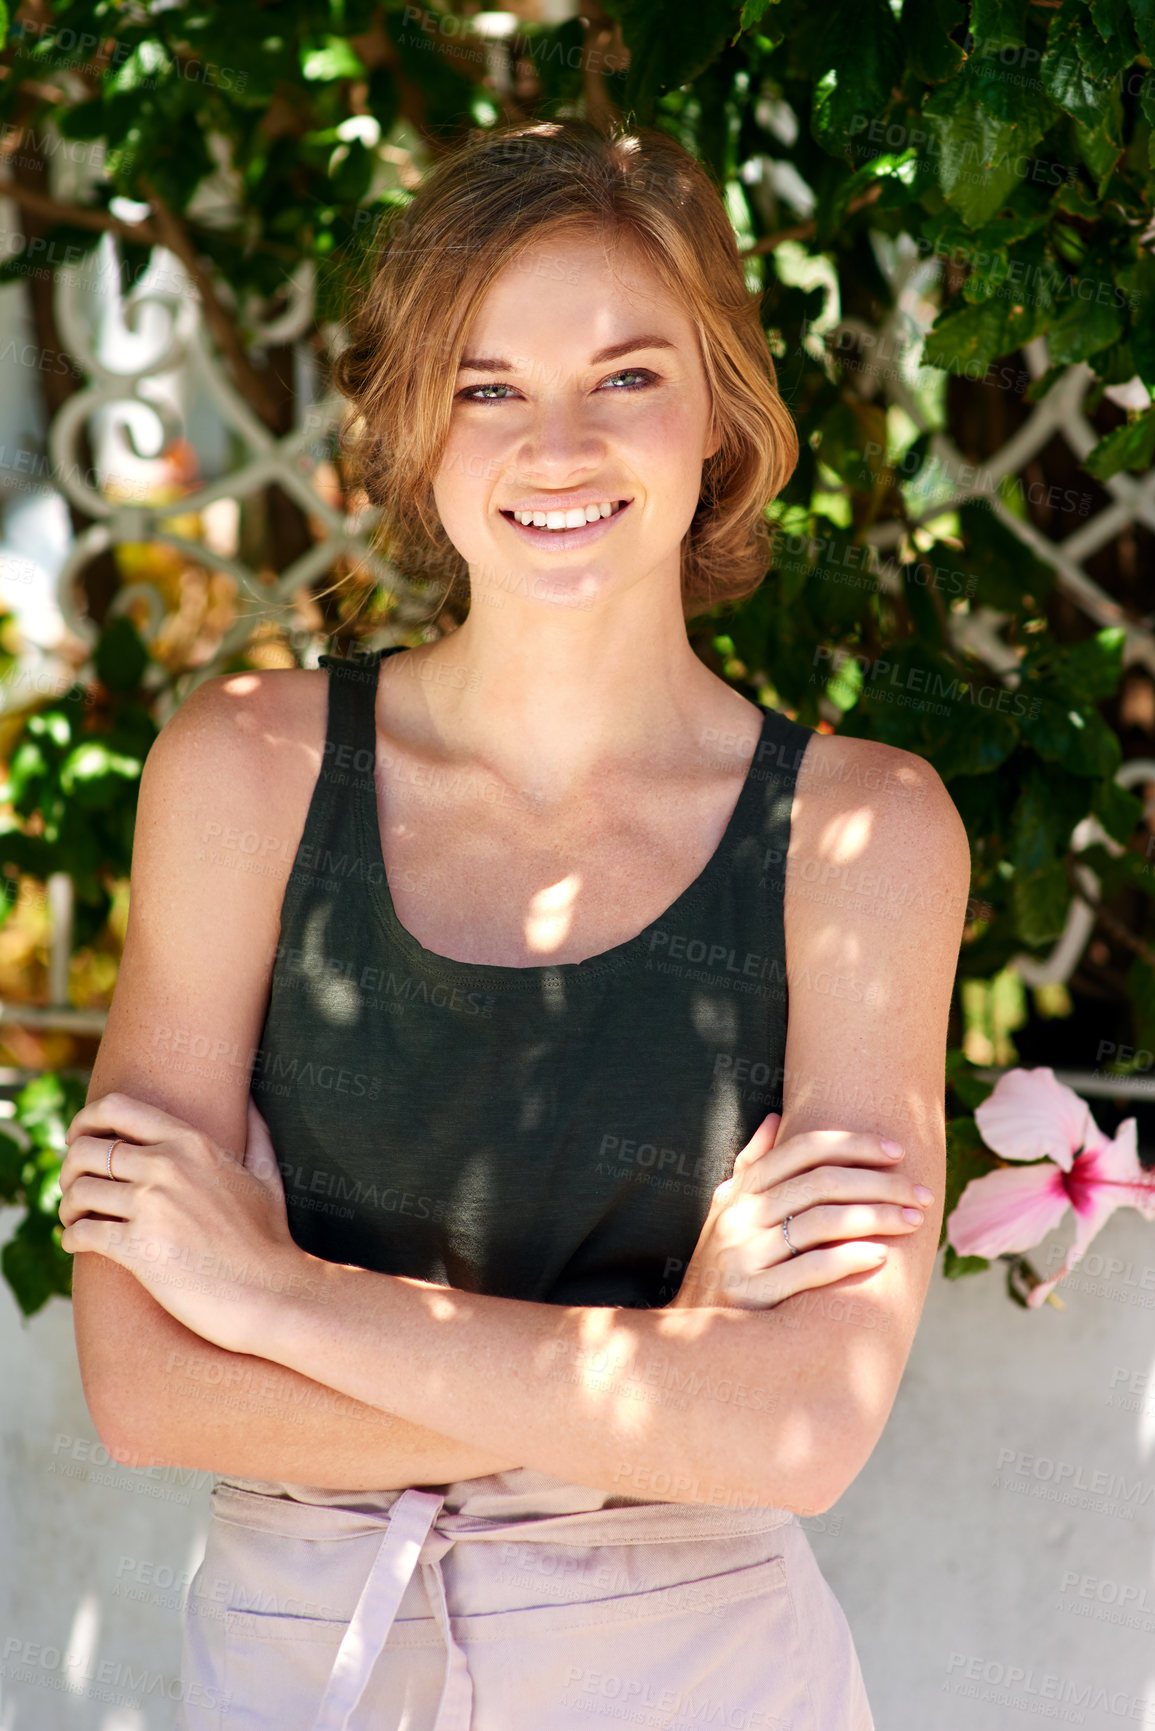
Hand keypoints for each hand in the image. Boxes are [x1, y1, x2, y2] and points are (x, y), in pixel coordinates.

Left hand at [57, 1091, 314, 1353]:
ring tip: (75, 1219)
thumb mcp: (266, 1175)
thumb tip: (249, 1102)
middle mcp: (168, 1166)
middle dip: (69, 1169)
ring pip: (79, 1192)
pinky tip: (76, 1244)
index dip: (85, 1120)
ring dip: (68, 1207)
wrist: (273, 1293)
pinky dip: (70, 1238)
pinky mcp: (140, 1249)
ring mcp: (153, 1207)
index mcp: (192, 1142)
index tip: (76, 1138)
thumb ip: (256, 1132)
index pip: (116, 1109)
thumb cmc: (269, 1238)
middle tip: (74, 1189)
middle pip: (87, 1150)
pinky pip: (82, 1233)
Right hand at [666, 1112, 931, 1310]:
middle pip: (821, 1183)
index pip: (802, 1149)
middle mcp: (740, 1215)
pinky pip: (810, 1268)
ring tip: (912, 1222)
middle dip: (879, 1184)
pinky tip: (881, 1255)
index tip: (897, 1152)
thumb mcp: (726, 1209)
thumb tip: (775, 1119)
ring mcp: (744, 1253)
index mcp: (741, 1190)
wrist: (697, 1334)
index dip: (853, 1144)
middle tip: (919, 1193)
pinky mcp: (753, 1293)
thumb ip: (751, 1165)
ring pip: (821, 1222)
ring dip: (876, 1218)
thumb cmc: (725, 1263)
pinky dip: (849, 1258)